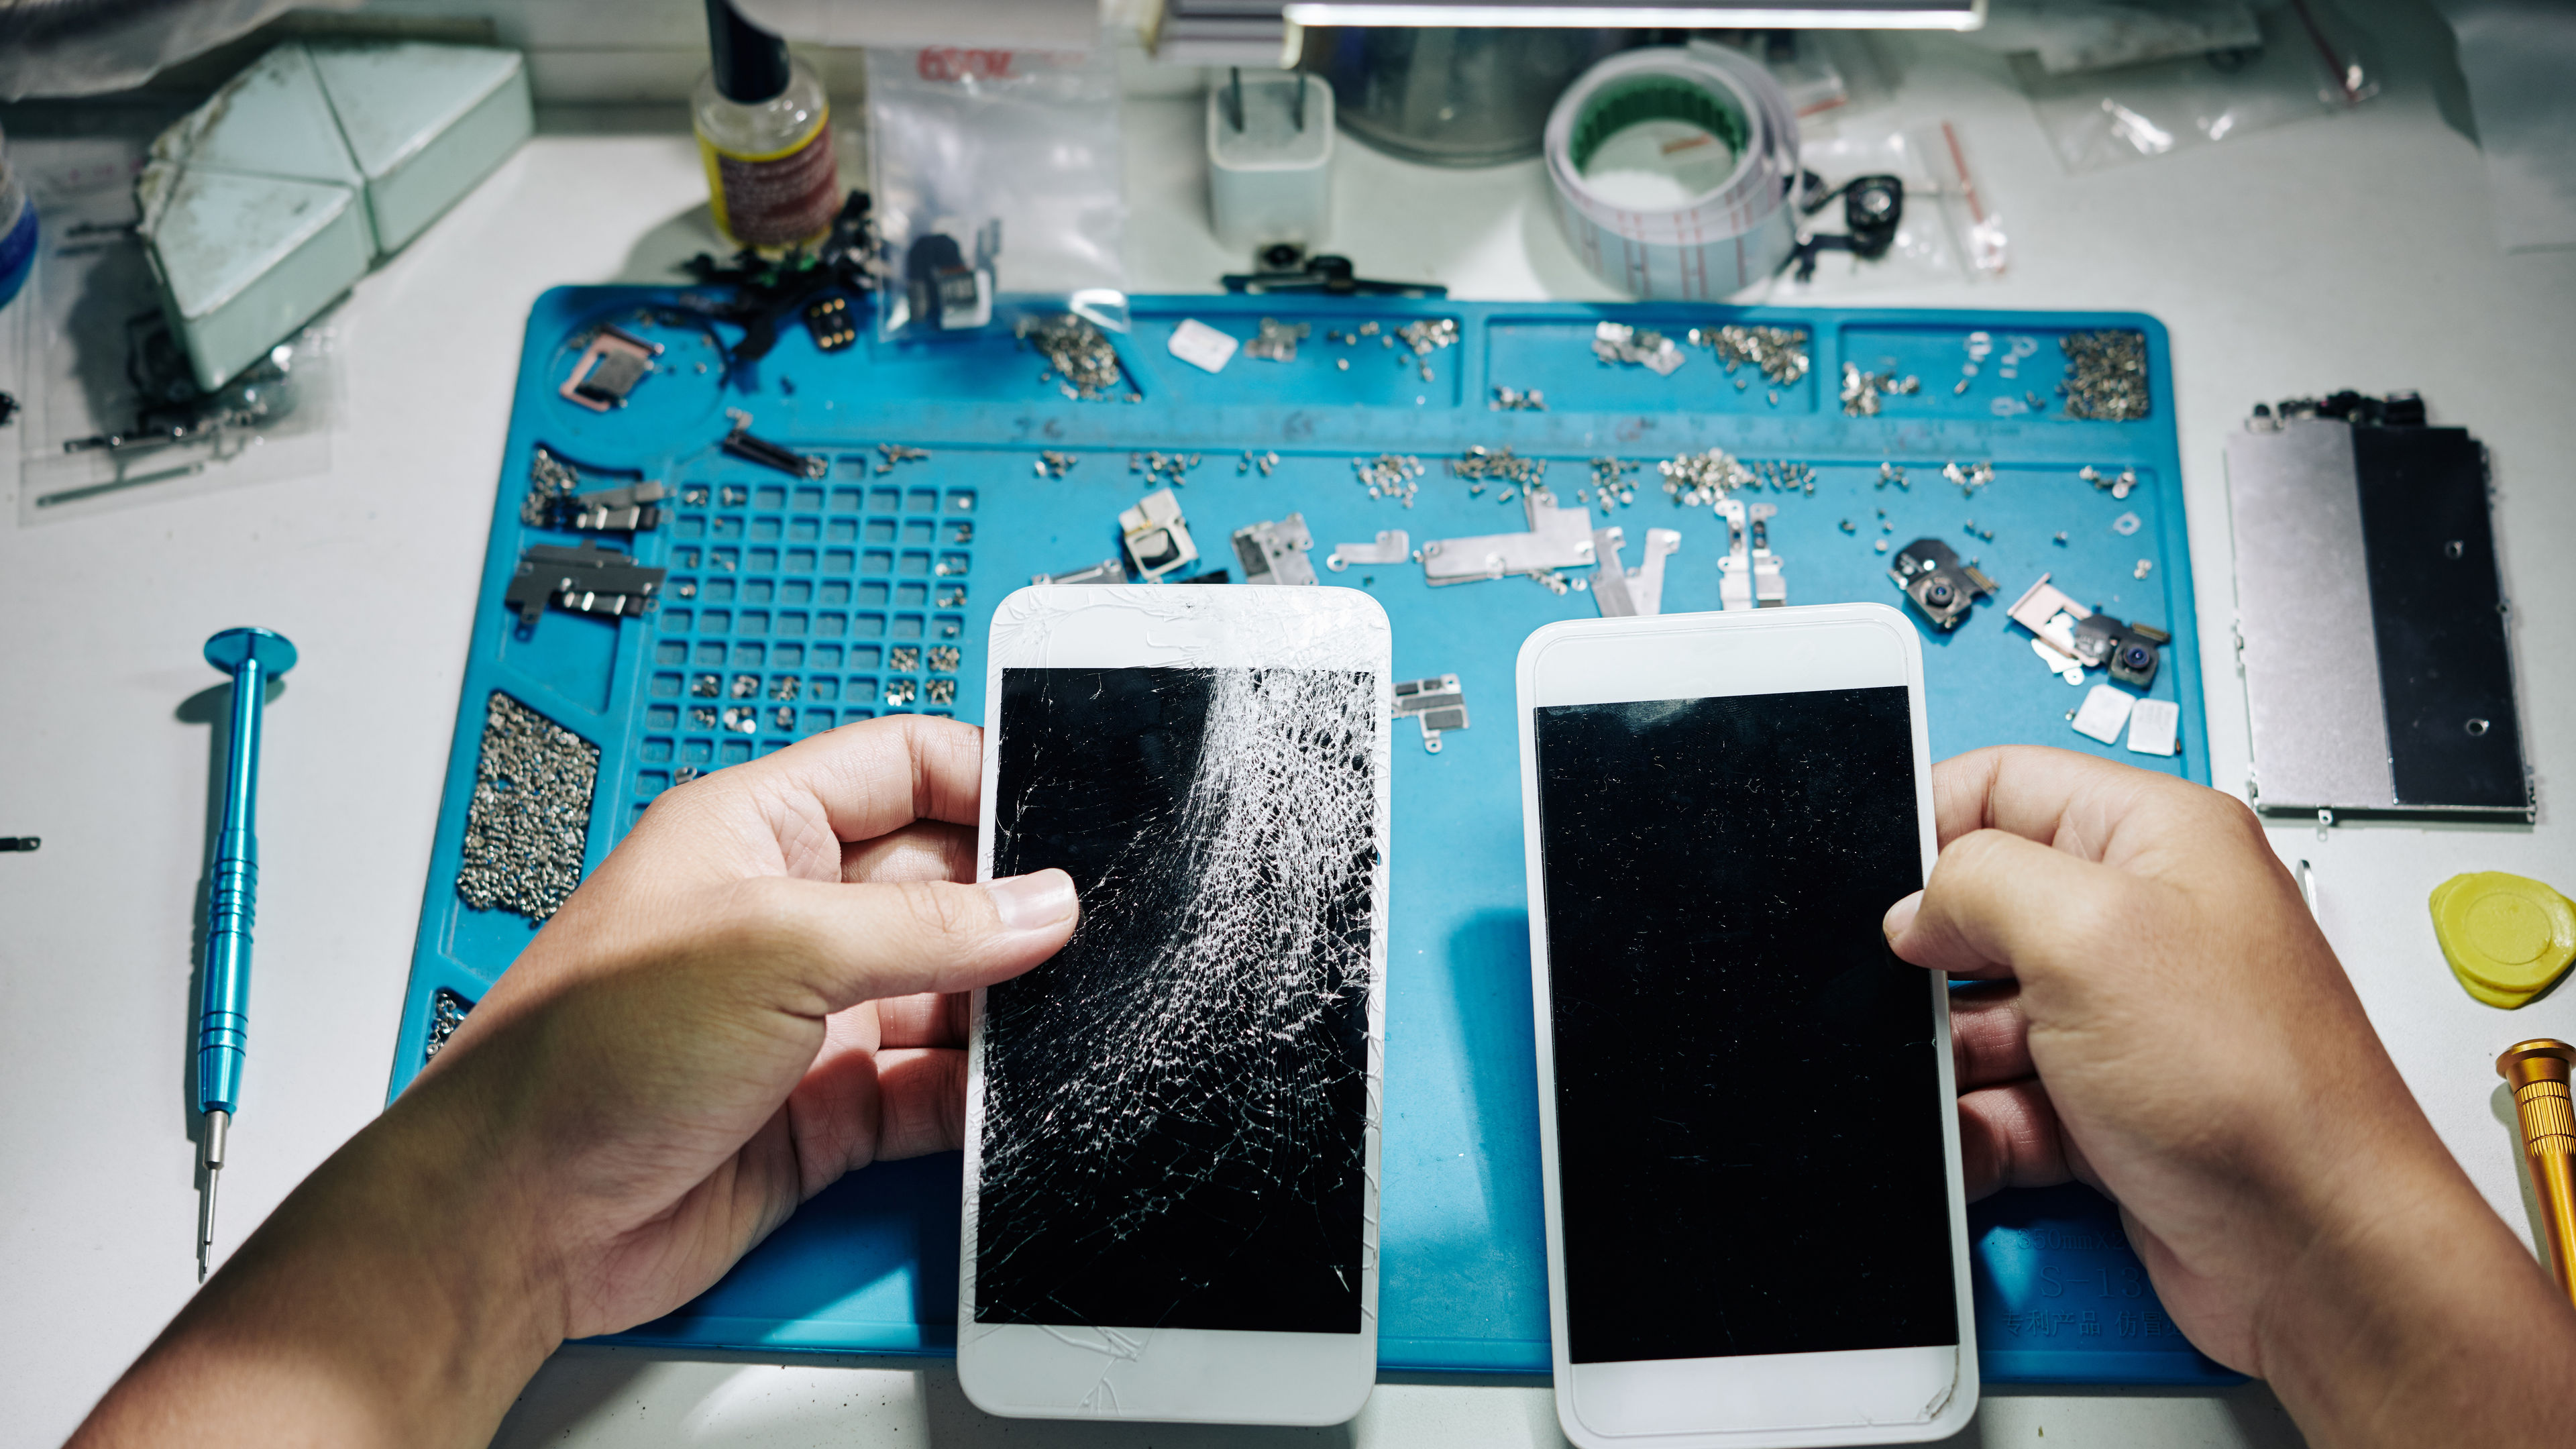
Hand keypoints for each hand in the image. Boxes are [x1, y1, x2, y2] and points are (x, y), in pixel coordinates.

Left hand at [73, 716, 1076, 1448]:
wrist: (521, 1218)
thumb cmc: (580, 1055)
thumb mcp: (774, 947)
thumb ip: (927, 927)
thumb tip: (1041, 903)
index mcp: (757, 832)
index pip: (901, 766)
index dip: (984, 779)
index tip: (1064, 816)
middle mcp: (791, 917)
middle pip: (943, 884)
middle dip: (1012, 906)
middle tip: (1080, 929)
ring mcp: (813, 1017)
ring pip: (950, 992)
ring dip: (1003, 1007)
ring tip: (1060, 1012)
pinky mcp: (831, 1112)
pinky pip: (935, 1088)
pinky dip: (978, 1094)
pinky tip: (1012, 1092)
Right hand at [1885, 746, 2573, 1443]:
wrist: (2312, 1252)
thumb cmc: (2260, 1091)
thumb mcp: (2086, 933)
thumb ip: (1975, 882)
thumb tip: (1916, 905)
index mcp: (2156, 839)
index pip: (2006, 784)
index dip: (1931, 825)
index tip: (1881, 883)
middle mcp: (2143, 922)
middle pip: (1983, 909)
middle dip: (1934, 964)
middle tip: (1922, 999)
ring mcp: (2124, 1020)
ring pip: (1982, 1016)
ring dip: (1954, 1059)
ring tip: (1971, 1087)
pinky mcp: (2107, 1107)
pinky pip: (2004, 1100)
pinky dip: (1981, 1126)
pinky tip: (1986, 1143)